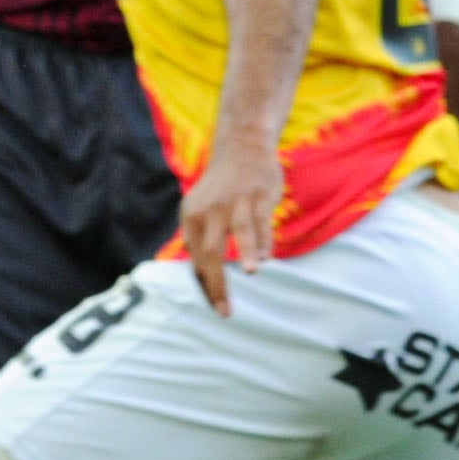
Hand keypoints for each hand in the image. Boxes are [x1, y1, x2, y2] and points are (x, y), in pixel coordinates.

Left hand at [181, 143, 282, 316]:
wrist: (241, 148)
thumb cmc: (221, 188)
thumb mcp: (200, 209)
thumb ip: (200, 238)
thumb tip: (200, 274)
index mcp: (191, 217)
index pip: (196, 260)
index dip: (205, 286)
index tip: (215, 308)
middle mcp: (209, 210)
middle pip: (210, 252)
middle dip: (218, 285)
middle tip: (225, 311)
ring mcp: (235, 202)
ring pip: (240, 231)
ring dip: (246, 253)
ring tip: (252, 274)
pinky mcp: (258, 196)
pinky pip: (262, 222)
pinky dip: (265, 240)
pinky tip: (266, 257)